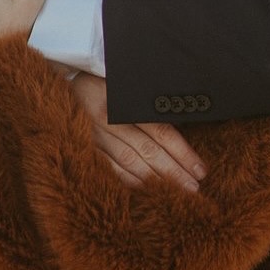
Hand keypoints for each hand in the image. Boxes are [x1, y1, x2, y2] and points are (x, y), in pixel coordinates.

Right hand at [68, 72, 206, 192]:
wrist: (69, 76)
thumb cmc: (108, 77)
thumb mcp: (132, 82)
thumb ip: (152, 102)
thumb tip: (185, 122)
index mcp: (126, 101)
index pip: (162, 132)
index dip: (183, 153)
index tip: (201, 170)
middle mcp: (111, 120)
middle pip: (150, 152)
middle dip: (174, 173)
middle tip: (194, 189)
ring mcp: (96, 135)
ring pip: (131, 164)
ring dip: (156, 181)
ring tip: (176, 194)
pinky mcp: (87, 145)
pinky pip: (110, 169)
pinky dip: (130, 181)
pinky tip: (147, 190)